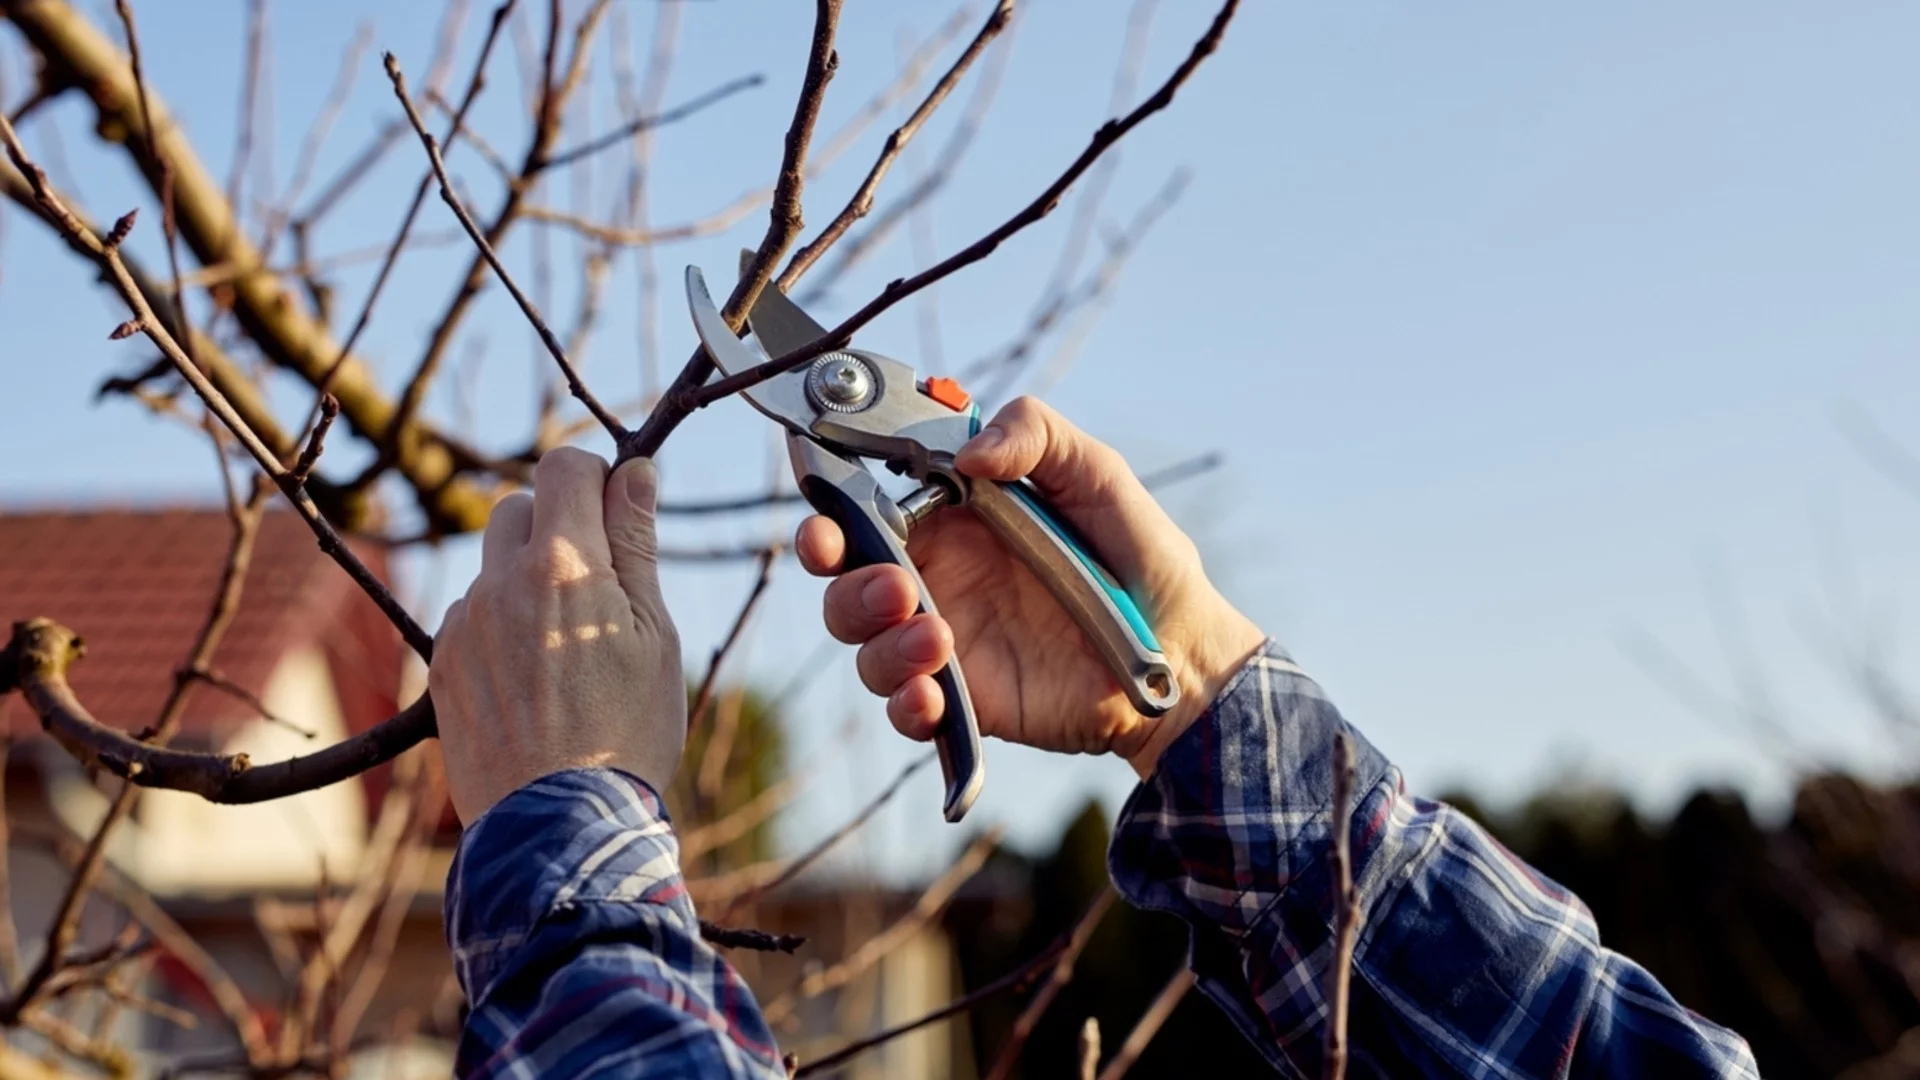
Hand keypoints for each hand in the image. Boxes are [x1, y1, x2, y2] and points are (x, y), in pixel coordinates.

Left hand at [431, 448, 683, 823]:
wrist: (557, 827)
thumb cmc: (626, 732)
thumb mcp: (653, 635)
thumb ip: (637, 545)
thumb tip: (635, 472)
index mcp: (563, 566)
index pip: (564, 466)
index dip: (596, 477)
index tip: (618, 512)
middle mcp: (500, 583)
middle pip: (518, 507)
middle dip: (557, 524)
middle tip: (597, 584)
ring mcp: (464, 624)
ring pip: (493, 566)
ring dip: (526, 580)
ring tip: (567, 648)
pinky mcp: (444, 664)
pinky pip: (472, 615)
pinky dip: (501, 625)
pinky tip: (535, 679)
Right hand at [796, 397, 1264, 777]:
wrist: (1182, 653)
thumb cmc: (1140, 557)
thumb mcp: (1098, 475)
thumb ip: (1036, 435)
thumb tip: (970, 452)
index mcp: (951, 516)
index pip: (865, 503)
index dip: (829, 500)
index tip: (819, 504)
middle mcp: (935, 575)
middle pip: (844, 576)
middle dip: (838, 575)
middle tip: (885, 582)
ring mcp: (943, 640)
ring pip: (863, 643)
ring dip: (879, 641)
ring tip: (937, 638)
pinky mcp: (964, 699)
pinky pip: (906, 707)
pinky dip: (904, 703)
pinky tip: (931, 696)